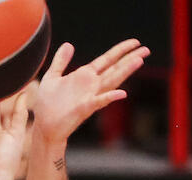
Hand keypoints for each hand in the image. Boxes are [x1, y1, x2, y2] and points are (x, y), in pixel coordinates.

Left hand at [33, 39, 149, 144]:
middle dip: (130, 58)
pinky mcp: (84, 109)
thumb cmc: (47, 104)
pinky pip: (99, 102)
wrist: (44, 126)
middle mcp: (91, 85)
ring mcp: (89, 97)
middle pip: (114, 69)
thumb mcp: (52, 77)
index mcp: (85, 76)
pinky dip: (110, 97)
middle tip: (147, 50)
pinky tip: (122, 93)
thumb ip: (61, 61)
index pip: (107, 60)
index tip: (135, 42)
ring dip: (125, 71)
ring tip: (139, 61)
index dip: (121, 50)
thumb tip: (69, 44)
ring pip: (111, 82)